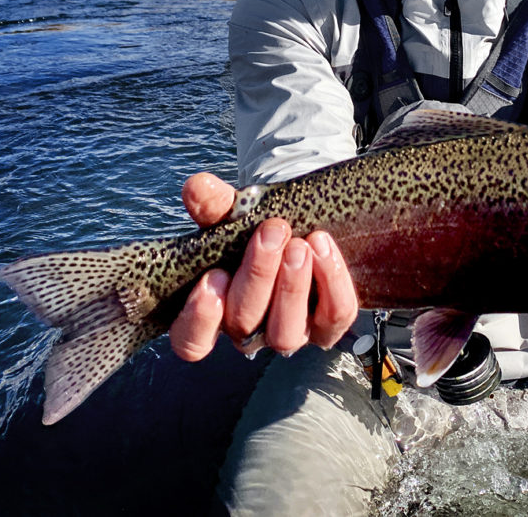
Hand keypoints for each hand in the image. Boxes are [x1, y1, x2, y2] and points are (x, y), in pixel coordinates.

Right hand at [169, 172, 358, 361]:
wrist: (302, 228)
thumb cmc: (256, 230)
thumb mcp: (234, 215)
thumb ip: (214, 205)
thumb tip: (198, 186)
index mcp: (215, 312)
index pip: (192, 341)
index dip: (200, 318)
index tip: (213, 275)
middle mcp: (249, 332)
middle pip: (244, 323)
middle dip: (258, 276)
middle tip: (271, 232)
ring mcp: (288, 333)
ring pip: (286, 332)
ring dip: (292, 287)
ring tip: (300, 245)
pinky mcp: (327, 327)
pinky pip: (334, 315)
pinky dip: (331, 281)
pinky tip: (323, 245)